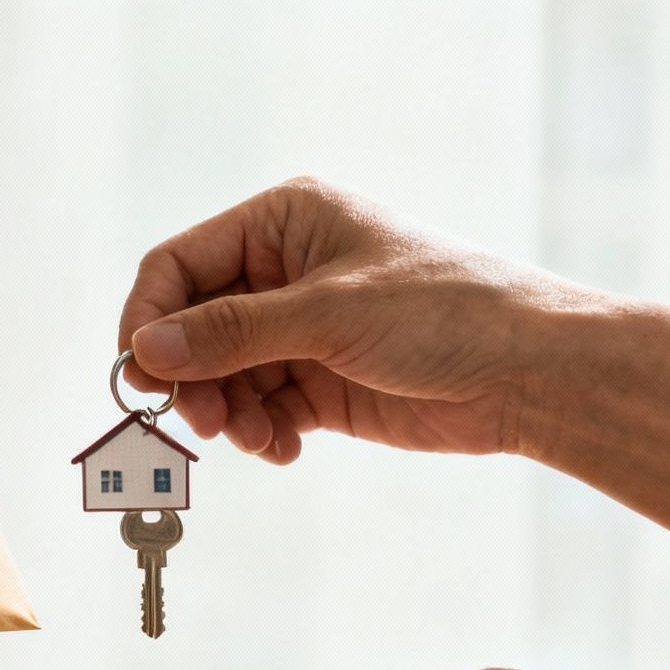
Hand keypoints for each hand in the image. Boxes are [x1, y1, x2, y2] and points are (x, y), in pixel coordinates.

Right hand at [117, 177, 602, 461]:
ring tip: (253, 438)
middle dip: (190, 377)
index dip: (150, 319)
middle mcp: (284, 272)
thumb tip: (144, 352)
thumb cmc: (444, 312)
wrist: (530, 373)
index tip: (139, 375)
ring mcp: (301, 330)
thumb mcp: (328, 314)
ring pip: (221, 376)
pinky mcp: (320, 383)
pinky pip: (259, 409)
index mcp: (284, 222)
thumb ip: (231, 333)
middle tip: (200, 420)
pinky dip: (259, 433)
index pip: (180, 265)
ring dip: (226, 412)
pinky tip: (284, 448)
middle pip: (193, 327)